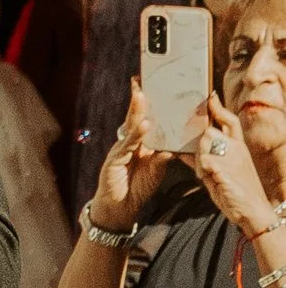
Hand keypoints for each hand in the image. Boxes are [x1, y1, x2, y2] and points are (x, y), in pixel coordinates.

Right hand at [91, 82, 162, 222]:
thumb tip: (173, 147)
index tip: (150, 86)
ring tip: (142, 95)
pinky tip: (144, 125)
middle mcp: (129, 143)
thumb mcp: (156, 171)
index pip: (144, 119)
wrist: (121, 207)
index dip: (147, 104)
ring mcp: (121, 149)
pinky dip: (136, 135)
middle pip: (135, 117)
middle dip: (138, 99)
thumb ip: (162, 157)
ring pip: (130, 127)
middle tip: (142, 81)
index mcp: (140, 143)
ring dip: (136, 111)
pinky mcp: (115, 159)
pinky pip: (128, 145)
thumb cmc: (138, 187)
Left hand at [187, 94, 278, 242]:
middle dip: (200, 147)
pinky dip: (201, 172)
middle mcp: (237, 148)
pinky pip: (203, 161)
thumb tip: (183, 152)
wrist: (254, 211)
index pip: (230, 120)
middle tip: (205, 165)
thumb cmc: (237, 192)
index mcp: (240, 146)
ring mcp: (232, 157)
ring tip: (210, 176)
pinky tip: (209, 180)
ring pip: (204, 145)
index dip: (218, 108)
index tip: (210, 96)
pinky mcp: (224, 168)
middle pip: (208, 132)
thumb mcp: (220, 173)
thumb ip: (205, 159)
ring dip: (201, 161)